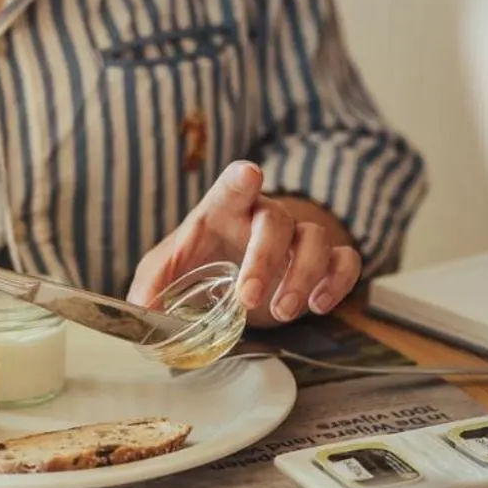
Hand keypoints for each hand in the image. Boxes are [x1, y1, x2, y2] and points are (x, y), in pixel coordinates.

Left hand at [128, 162, 362, 322]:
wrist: (235, 275)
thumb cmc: (200, 261)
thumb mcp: (166, 270)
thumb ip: (150, 285)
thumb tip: (140, 310)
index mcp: (224, 209)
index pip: (233, 186)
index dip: (240, 179)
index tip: (249, 175)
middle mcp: (265, 217)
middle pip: (277, 221)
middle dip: (265, 260)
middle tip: (247, 299)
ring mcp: (298, 237)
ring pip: (315, 241)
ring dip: (302, 277)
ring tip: (283, 312)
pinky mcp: (324, 261)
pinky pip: (346, 261)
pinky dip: (338, 282)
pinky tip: (319, 305)